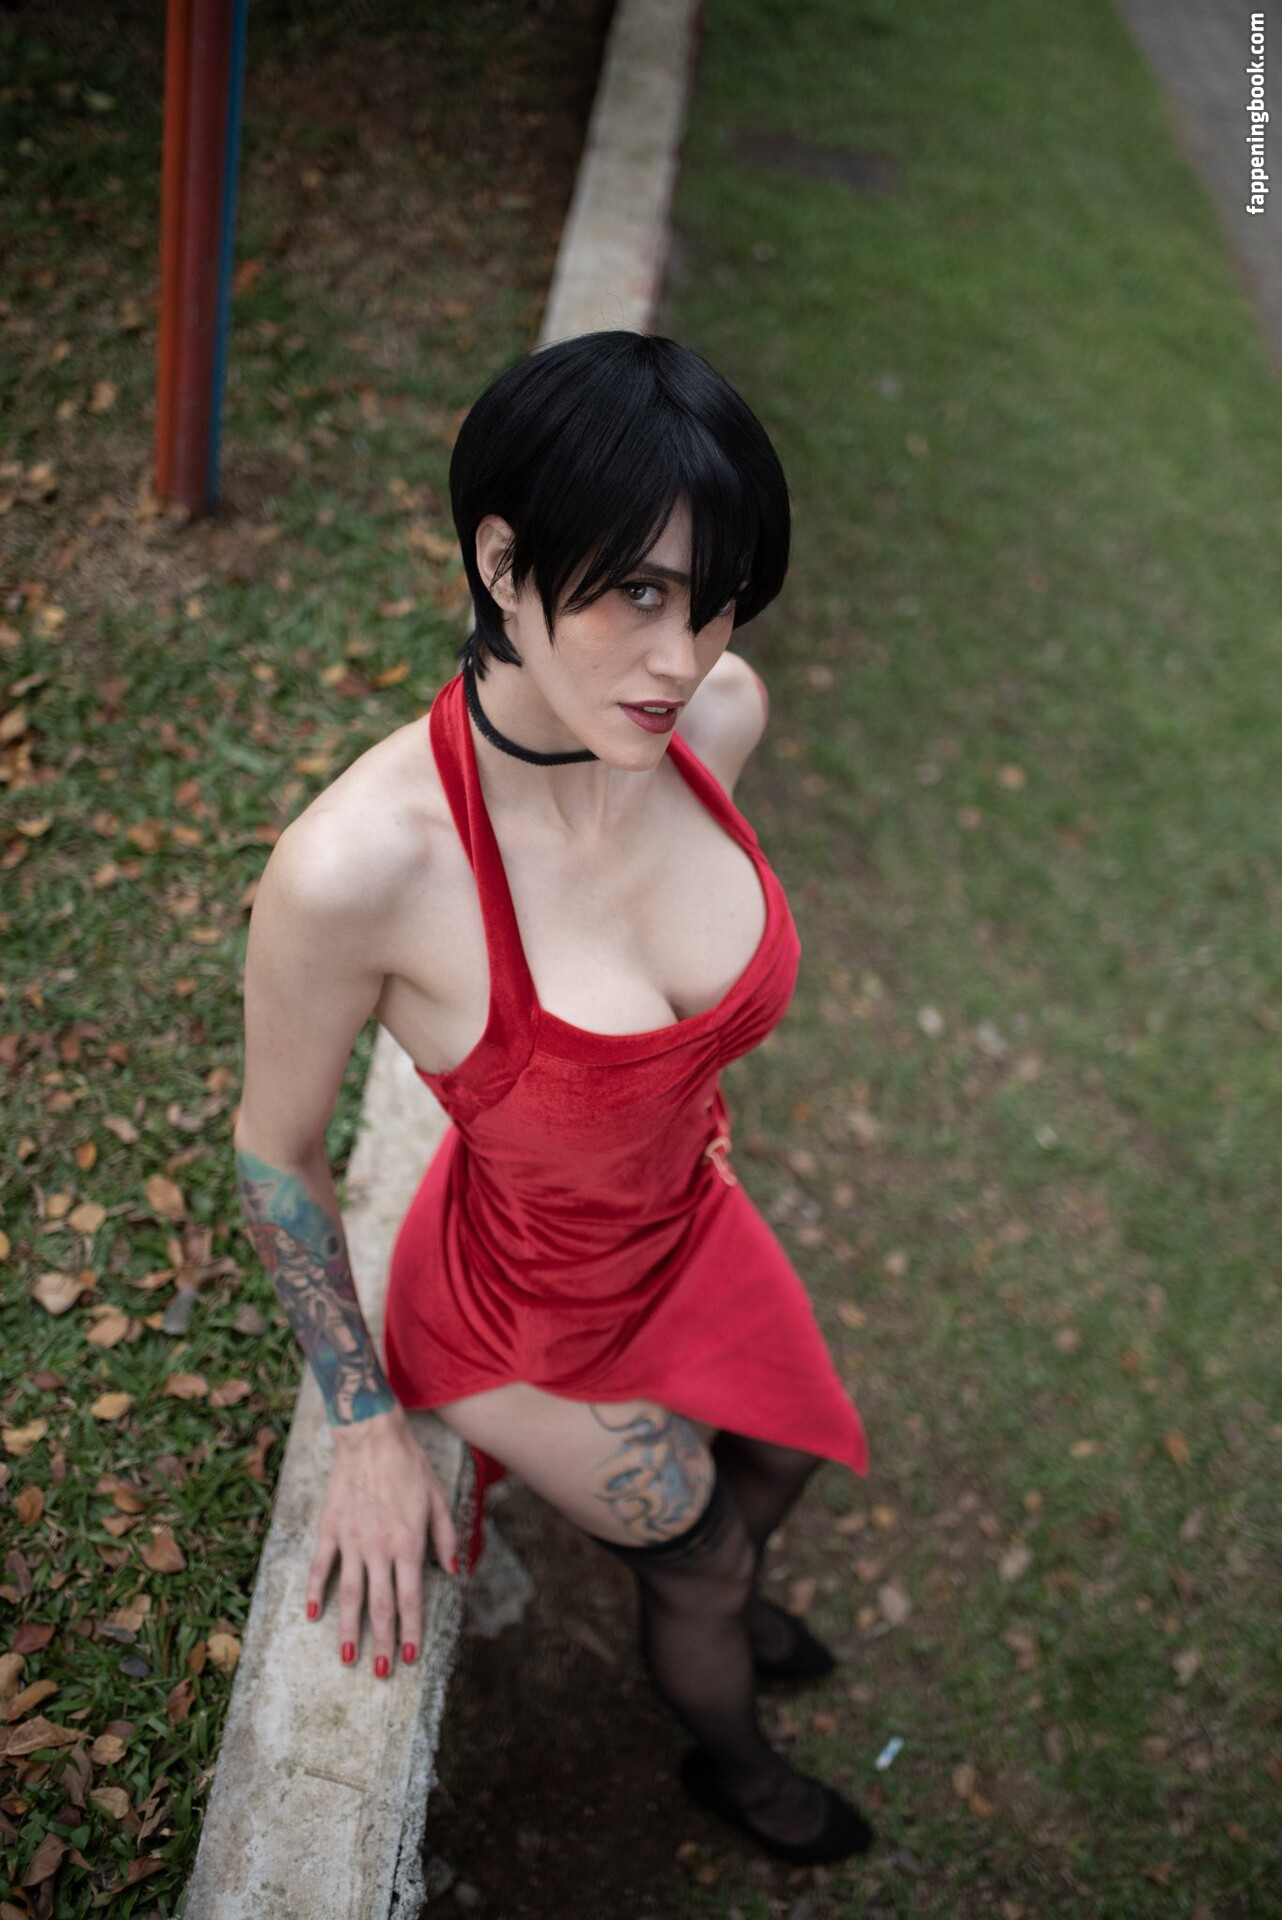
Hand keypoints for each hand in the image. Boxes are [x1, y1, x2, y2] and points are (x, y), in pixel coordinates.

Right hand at [305, 1404, 458, 1674]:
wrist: (371, 1436)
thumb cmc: (409, 1465)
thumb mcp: (438, 1498)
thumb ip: (445, 1537)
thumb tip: (454, 1571)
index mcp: (408, 1542)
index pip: (411, 1597)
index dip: (411, 1630)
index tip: (411, 1657)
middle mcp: (379, 1547)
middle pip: (379, 1605)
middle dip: (382, 1642)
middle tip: (381, 1672)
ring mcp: (351, 1539)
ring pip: (349, 1594)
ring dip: (348, 1629)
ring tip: (347, 1658)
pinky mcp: (330, 1528)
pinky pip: (320, 1566)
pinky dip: (314, 1592)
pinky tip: (311, 1616)